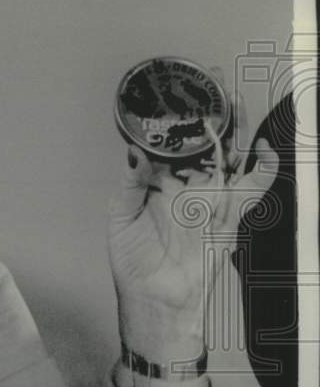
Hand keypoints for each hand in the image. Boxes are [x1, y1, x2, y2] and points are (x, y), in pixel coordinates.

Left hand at [107, 94, 279, 365]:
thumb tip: (134, 152)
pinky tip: (264, 151)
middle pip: (203, 147)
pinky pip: (250, 191)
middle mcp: (186, 187)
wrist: (154, 300)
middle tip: (213, 86)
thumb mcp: (122, 219)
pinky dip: (262, 171)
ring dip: (236, 134)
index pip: (169, 147)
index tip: (175, 95)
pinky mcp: (227, 217)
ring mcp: (209, 200)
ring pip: (229, 160)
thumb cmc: (134, 262)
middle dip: (210, 118)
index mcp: (158, 184)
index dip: (173, 123)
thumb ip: (131, 184)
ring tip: (237, 103)